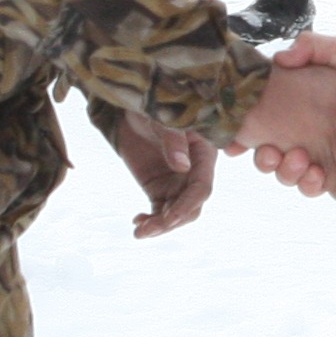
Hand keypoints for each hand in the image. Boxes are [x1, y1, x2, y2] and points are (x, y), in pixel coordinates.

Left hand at [103, 109, 217, 238]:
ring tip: (139, 231)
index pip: (201, 188)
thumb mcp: (162, 118)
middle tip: (148, 228)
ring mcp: (177, 183)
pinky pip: (158, 211)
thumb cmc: (154, 105)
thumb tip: (182, 167)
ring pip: (175, 214)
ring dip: (159, 226)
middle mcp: (194, 173)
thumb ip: (173, 139)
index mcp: (204, 155)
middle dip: (171, 221)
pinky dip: (149, 221)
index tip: (169, 218)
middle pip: (190, 207)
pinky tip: (137, 222)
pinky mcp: (159, 189)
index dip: (187, 205)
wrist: (132, 109)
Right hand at [236, 53, 335, 197]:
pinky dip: (327, 186)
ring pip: (306, 185)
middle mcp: (313, 147)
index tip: (262, 146)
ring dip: (301, 180)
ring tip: (309, 167)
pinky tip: (324, 174)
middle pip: (283, 171)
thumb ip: (310, 46)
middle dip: (282, 169)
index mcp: (301, 124)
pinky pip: (335, 190)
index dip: (260, 151)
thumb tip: (281, 58)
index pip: (268, 145)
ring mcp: (334, 163)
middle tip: (292, 154)